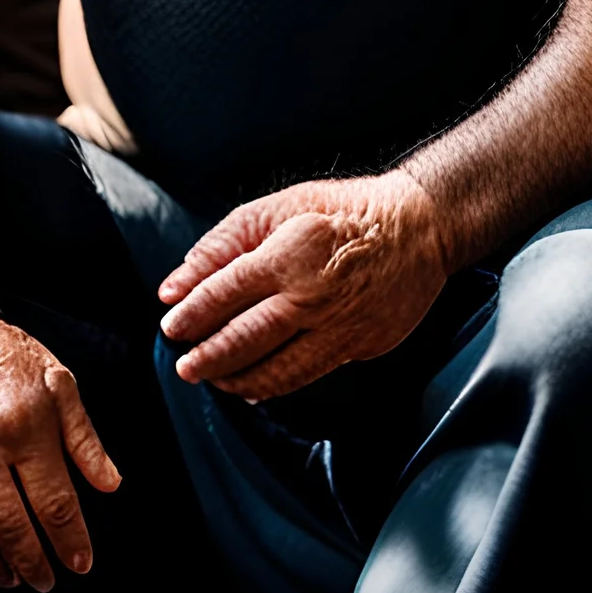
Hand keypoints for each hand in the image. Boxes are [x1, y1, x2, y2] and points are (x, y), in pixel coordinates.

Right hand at [0, 303, 119, 590]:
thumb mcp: (54, 379)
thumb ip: (83, 436)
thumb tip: (110, 484)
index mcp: (23, 426)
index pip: (54, 502)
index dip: (70, 541)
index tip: (79, 565)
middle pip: (12, 527)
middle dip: (34, 563)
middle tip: (45, 581)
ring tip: (10, 577)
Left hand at [157, 172, 449, 398]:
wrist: (420, 228)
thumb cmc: (343, 212)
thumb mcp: (280, 207)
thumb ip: (223, 244)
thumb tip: (175, 286)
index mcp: (289, 254)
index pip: (224, 294)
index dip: (192, 315)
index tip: (171, 327)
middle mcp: (313, 296)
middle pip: (245, 340)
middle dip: (207, 358)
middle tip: (184, 367)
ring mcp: (340, 326)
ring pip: (277, 370)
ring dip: (237, 380)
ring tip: (214, 380)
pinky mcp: (361, 346)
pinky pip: (309, 374)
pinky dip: (275, 385)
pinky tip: (254, 386)